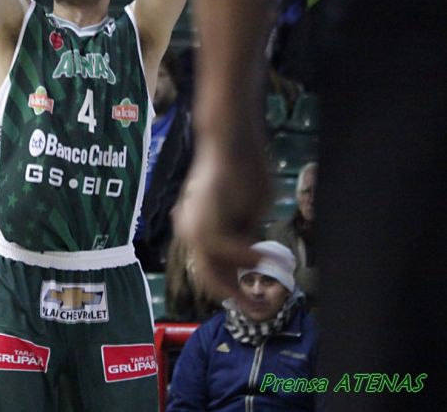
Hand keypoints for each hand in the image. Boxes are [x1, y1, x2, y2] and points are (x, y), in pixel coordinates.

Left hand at [173, 140, 269, 299]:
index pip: (210, 270)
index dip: (232, 290)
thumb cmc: (243, 172)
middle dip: (235, 297)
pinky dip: (243, 256)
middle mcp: (189, 231)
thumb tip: (251, 260)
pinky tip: (258, 255)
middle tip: (258, 310)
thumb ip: (244, 235)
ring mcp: (194, 227)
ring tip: (264, 266)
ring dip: (242, 274)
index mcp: (196, 230)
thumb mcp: (247, 212)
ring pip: (214, 268)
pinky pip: (223, 250)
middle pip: (208, 277)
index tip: (253, 303)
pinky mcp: (203, 220)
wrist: (231, 142)